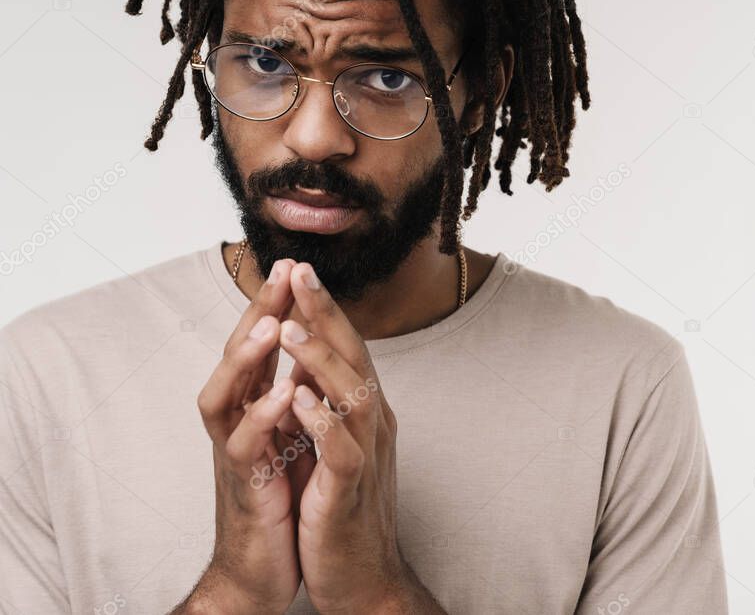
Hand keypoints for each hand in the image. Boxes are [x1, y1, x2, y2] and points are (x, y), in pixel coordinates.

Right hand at [188, 258, 305, 613]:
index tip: (297, 266)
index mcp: (253, 408)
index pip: (261, 346)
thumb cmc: (276, 499)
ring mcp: (234, 453)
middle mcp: (237, 422)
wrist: (259, 569)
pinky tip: (284, 394)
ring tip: (270, 325)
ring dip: (246, 359)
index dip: (276, 306)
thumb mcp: (286, 438)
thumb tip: (306, 354)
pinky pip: (243, 447)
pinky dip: (261, 419)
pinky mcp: (243, 486)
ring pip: (224, 396)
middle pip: (237, 356)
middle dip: (258, 312)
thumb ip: (288, 397)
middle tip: (282, 271)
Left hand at [278, 262, 440, 612]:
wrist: (363, 577)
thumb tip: (307, 362)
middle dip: (325, 313)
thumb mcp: (334, 444)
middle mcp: (372, 424)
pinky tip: (298, 398)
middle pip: (355, 357)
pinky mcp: (350, 491)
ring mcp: (365, 455)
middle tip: (300, 272)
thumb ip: (327, 403)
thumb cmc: (342, 508)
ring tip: (289, 327)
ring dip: (320, 360)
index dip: (323, 309)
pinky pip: (341, 450)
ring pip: (353, 395)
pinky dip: (321, 421)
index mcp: (364, 411)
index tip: (298, 270)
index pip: (347, 348)